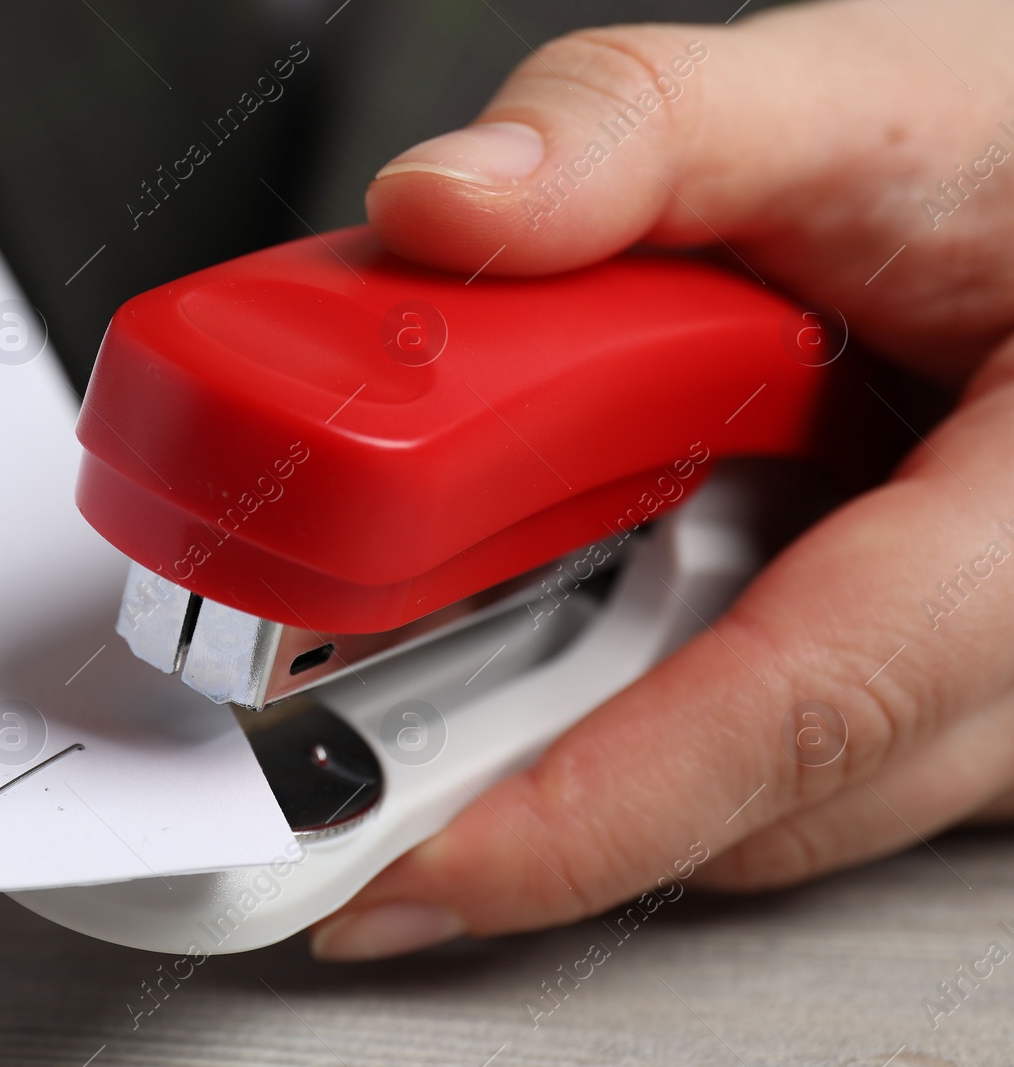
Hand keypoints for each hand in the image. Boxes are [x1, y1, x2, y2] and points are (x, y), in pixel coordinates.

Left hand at [311, 0, 1013, 961]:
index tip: (399, 852)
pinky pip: (768, 756)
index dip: (581, 811)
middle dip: (526, 780)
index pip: (799, 712)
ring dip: (584, 734)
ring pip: (748, 795)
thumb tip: (447, 208)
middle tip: (349, 739)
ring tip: (447, 653)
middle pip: (738, 793)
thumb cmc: (1010, 171)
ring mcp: (986, 691)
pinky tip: (575, 616)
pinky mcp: (930, 690)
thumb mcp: (852, 108)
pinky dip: (647, 705)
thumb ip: (645, 138)